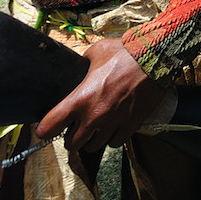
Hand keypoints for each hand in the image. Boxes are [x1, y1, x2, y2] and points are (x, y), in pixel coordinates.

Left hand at [34, 38, 164, 151]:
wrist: (155, 57)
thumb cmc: (125, 52)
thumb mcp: (96, 52)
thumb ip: (83, 63)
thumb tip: (79, 66)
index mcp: (80, 99)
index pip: (50, 127)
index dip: (44, 129)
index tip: (45, 129)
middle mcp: (94, 116)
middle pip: (71, 143)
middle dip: (70, 138)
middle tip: (73, 130)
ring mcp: (114, 122)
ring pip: (93, 146)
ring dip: (91, 140)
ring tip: (93, 132)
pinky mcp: (131, 124)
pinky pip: (115, 143)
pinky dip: (112, 139)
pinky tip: (112, 130)